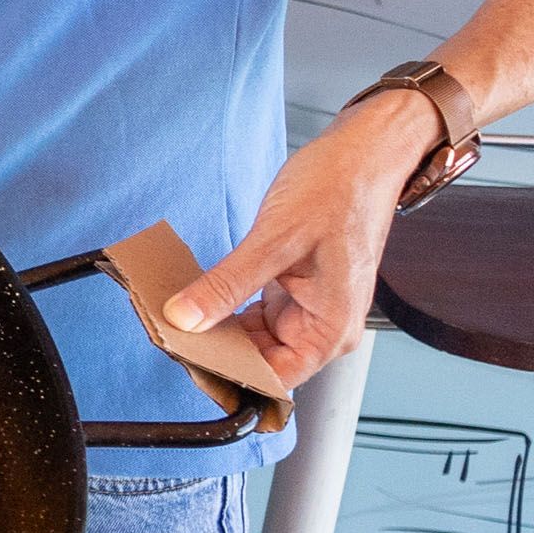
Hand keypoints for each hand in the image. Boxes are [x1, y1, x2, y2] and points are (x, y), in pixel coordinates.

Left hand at [163, 92, 432, 384]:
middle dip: (219, 352)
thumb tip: (185, 318)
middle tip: (172, 335)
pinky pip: (255, 312)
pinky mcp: (294, 287)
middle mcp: (323, 326)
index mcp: (331, 329)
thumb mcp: (274, 240)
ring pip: (254, 339)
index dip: (231, 378)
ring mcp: (309, 308)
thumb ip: (227, 285)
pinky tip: (199, 298)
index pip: (275, 379)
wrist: (361, 153)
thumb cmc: (337, 191)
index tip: (188, 364)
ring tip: (178, 317)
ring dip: (219, 330)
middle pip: (262, 362)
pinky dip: (228, 307)